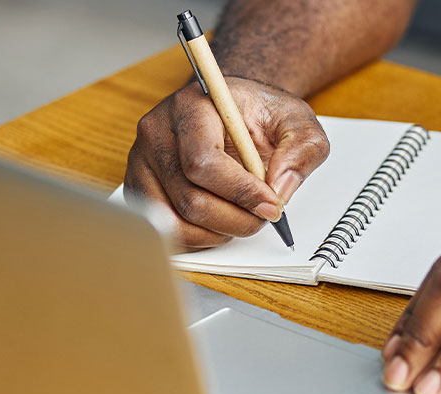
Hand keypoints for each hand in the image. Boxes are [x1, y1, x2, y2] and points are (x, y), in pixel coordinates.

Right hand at [124, 77, 329, 249]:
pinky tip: (218, 223)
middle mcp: (157, 132)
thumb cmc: (258, 115)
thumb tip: (280, 189)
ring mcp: (142, 162)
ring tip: (240, 217)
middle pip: (190, 199)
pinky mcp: (139, 187)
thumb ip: (302, 149)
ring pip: (174, 222)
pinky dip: (197, 239)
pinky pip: (163, 231)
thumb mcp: (296, 121)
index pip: (203, 162)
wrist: (230, 112)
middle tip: (262, 216)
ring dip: (216, 233)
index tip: (271, 206)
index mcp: (191, 106)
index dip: (240, 193)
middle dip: (235, 220)